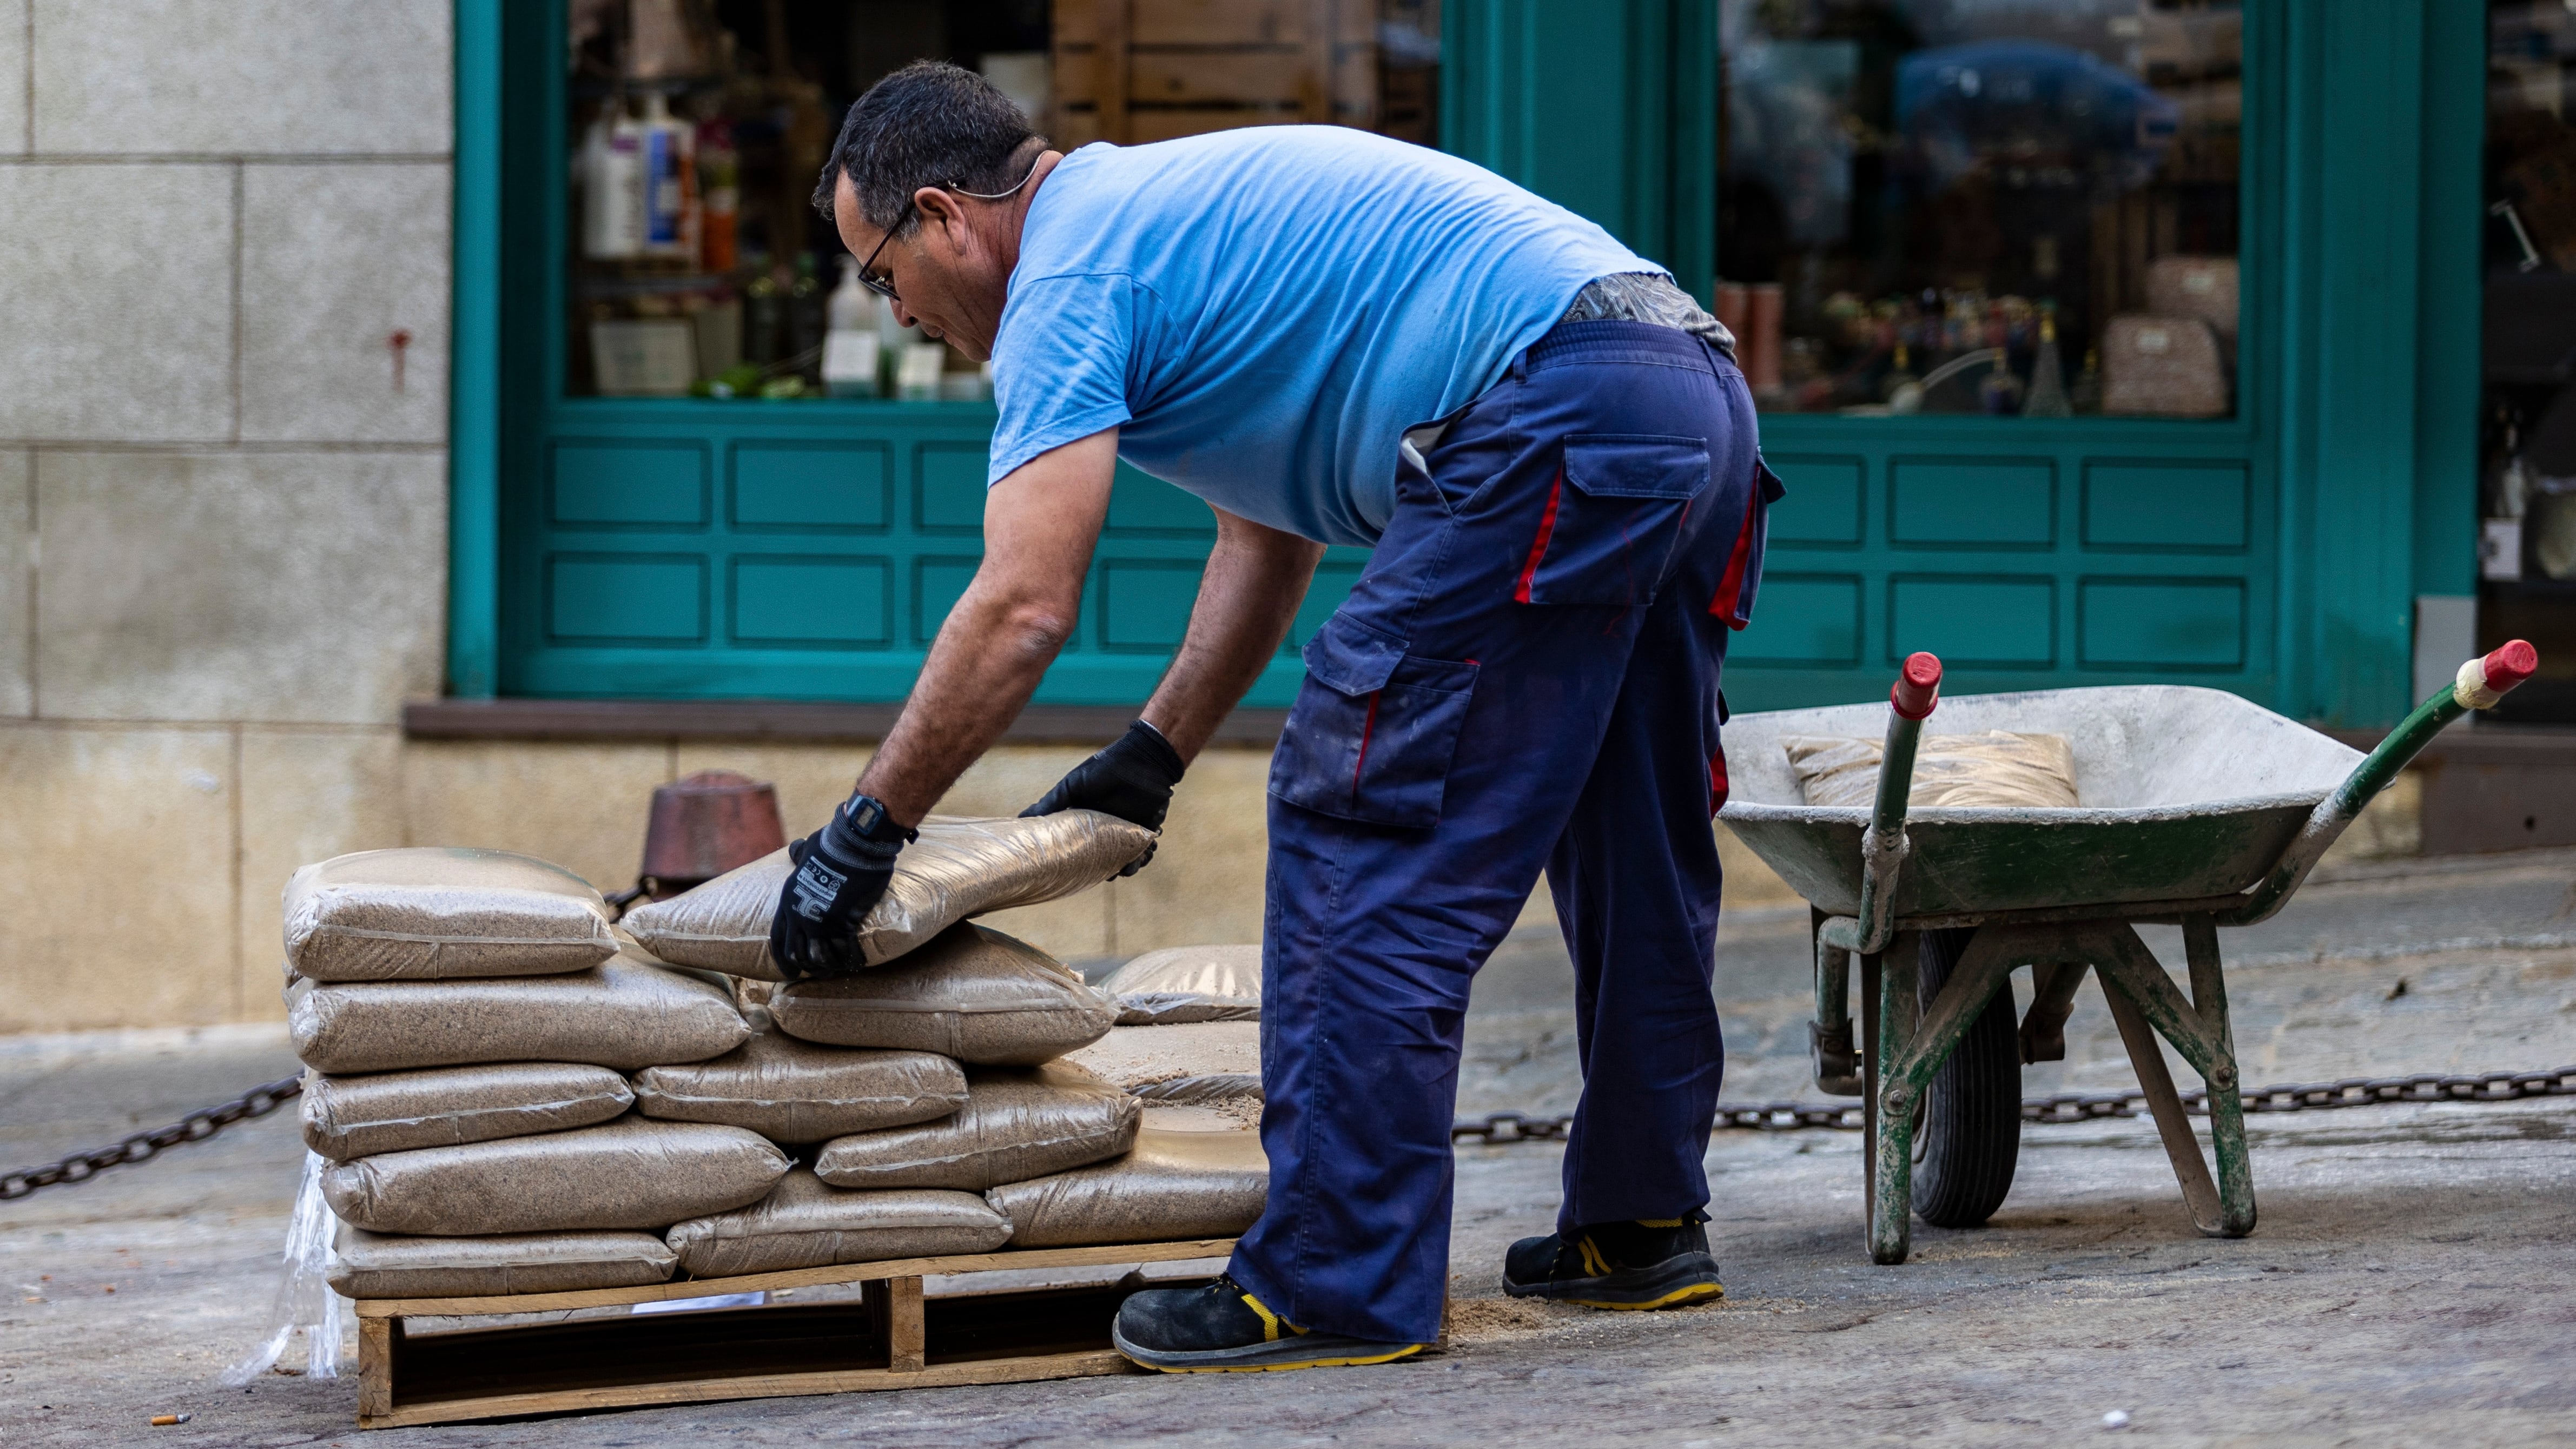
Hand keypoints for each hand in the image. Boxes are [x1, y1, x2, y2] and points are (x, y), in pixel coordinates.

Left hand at [768, 794, 910, 978]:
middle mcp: (800, 915)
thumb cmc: (830, 844)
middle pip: (796, 952)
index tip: (790, 969)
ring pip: (819, 957)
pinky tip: (858, 963)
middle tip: (817, 973)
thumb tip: (795, 848)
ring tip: (837, 971)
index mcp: (788, 900)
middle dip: (806, 966)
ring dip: (828, 967)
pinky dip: (852, 960)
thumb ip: (800, 854)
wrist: (852, 845)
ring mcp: (820, 922)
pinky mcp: (843, 923)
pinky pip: (845, 951)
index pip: (778, 937)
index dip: (783, 957)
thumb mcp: (807, 851)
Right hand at [1020, 719, 1184, 875]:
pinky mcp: (1144, 832)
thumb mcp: (1072, 785)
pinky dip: (1141, 858)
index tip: (1065, 874)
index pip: (1075, 849)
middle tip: (1097, 873)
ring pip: (1121, 862)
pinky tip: (1139, 855)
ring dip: (1122, 869)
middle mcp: (1103, 830)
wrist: (1143, 759)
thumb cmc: (1106, 768)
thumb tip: (1020, 817)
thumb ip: (1051, 803)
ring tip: (1121, 866)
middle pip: (1098, 861)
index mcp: (1084, 822)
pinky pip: (1143, 854)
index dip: (1072, 863)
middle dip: (1098, 871)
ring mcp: (1124, 832)